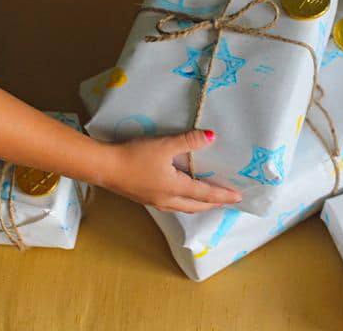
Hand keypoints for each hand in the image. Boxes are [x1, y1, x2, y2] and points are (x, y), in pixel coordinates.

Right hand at [96, 129, 241, 212]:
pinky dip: (184, 201)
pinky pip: (172, 204)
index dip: (223, 195)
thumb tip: (212, 137)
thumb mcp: (165, 145)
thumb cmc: (135, 156)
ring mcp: (155, 201)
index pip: (206, 194)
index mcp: (176, 189)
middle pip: (197, 206)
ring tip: (208, 199)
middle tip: (226, 200)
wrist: (104, 167)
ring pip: (184, 207)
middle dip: (213, 204)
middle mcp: (168, 200)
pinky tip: (181, 194)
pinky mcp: (145, 197)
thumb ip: (189, 141)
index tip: (238, 198)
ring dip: (198, 204)